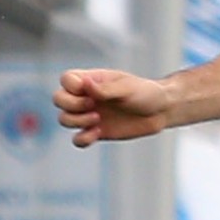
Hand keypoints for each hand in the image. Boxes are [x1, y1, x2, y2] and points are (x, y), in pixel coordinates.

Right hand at [53, 68, 171, 146]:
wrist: (161, 111)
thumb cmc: (146, 93)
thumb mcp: (128, 88)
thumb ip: (106, 89)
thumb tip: (85, 85)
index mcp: (91, 80)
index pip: (66, 79)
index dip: (72, 87)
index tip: (91, 92)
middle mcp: (86, 97)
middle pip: (58, 99)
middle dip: (72, 105)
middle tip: (94, 108)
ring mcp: (89, 115)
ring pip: (64, 119)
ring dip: (77, 122)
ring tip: (98, 120)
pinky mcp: (96, 132)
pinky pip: (77, 139)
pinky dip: (82, 139)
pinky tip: (97, 133)